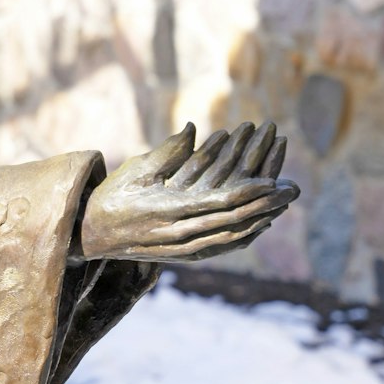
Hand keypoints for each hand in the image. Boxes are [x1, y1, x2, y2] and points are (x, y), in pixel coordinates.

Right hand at [76, 122, 299, 263]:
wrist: (90, 235)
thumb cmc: (111, 197)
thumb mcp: (134, 170)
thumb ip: (167, 152)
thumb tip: (193, 128)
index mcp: (169, 210)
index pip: (219, 203)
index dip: (250, 192)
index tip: (273, 179)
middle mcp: (179, 234)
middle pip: (234, 222)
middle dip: (266, 205)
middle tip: (293, 190)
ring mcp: (182, 249)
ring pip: (231, 238)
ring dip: (261, 221)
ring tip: (283, 206)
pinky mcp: (182, 255)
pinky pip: (220, 248)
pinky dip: (243, 237)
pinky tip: (259, 226)